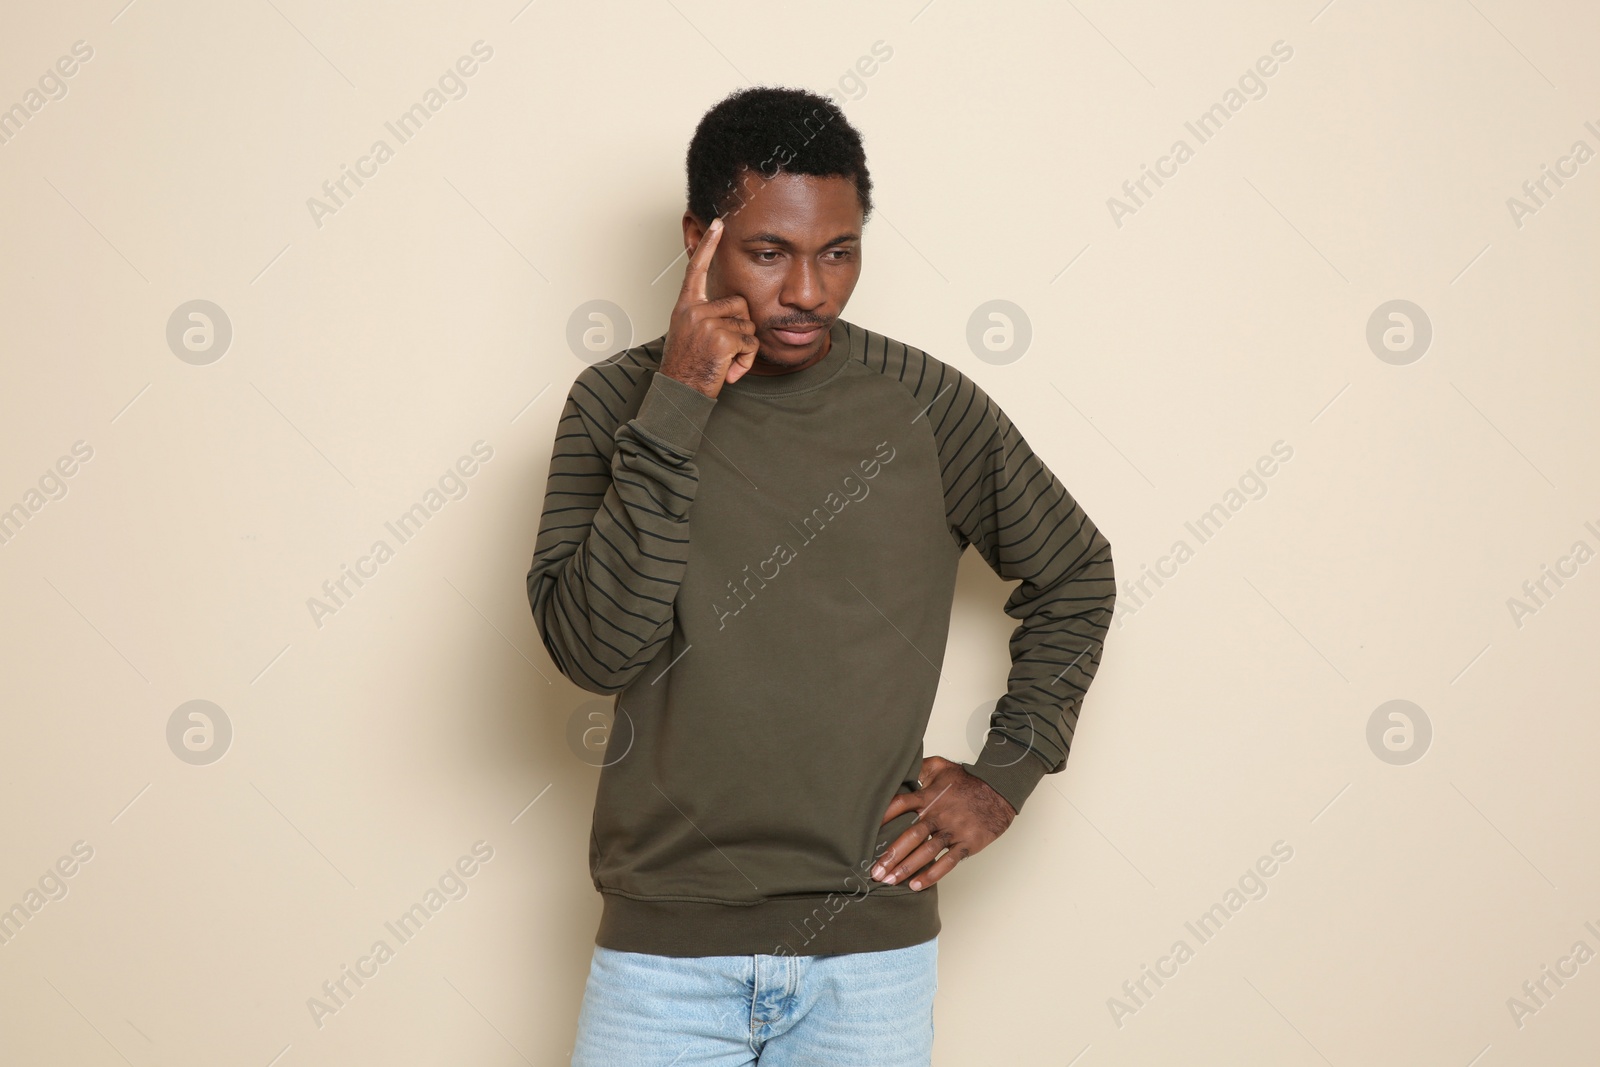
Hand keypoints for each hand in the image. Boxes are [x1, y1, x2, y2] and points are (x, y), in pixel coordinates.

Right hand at [660, 217, 759, 397]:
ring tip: (724, 361)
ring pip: (748, 325)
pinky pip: (750, 343)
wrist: (679, 392)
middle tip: (723, 349)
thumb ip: (705, 315)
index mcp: (686, 306)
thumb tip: (735, 309)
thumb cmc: (687, 365)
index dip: (708, 245)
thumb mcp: (690, 332)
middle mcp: (694, 310)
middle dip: (741, 327)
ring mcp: (706, 324)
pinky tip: (729, 370)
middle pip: (739, 304)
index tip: (717, 223)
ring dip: (744, 347)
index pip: (697, 269)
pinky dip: (746, 360)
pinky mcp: (721, 339)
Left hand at [870, 756, 1016, 891]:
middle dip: (890, 855)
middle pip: (910, 835)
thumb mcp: (940, 766)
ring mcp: (952, 831)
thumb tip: (899, 768)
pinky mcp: (966, 844)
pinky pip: (947, 862)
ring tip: (889, 881)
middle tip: (874, 871)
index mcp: (928, 797)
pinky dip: (932, 875)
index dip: (882, 817)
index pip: (899, 805)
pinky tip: (916, 885)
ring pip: (926, 852)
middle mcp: (937, 815)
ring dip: (906, 868)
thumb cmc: (967, 780)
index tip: (864, 832)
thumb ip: (919, 767)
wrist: (998, 790)